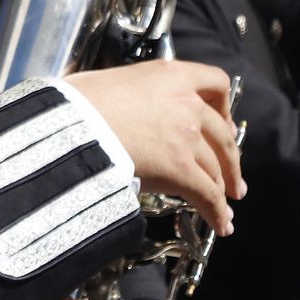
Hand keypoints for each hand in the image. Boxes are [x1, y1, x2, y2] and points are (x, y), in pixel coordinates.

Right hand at [64, 60, 244, 234]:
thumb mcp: (112, 80)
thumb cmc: (77, 101)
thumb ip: (135, 92)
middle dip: (231, 158)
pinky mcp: (181, 170)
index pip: (216, 82)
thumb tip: (124, 106)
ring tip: (225, 201)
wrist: (69, 123)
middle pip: (223, 135)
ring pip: (216, 168)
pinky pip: (208, 195)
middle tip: (230, 172)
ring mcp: (187, 137)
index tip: (224, 121)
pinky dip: (218, 212)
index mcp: (171, 75)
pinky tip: (222, 224)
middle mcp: (187, 103)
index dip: (224, 106)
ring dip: (223, 188)